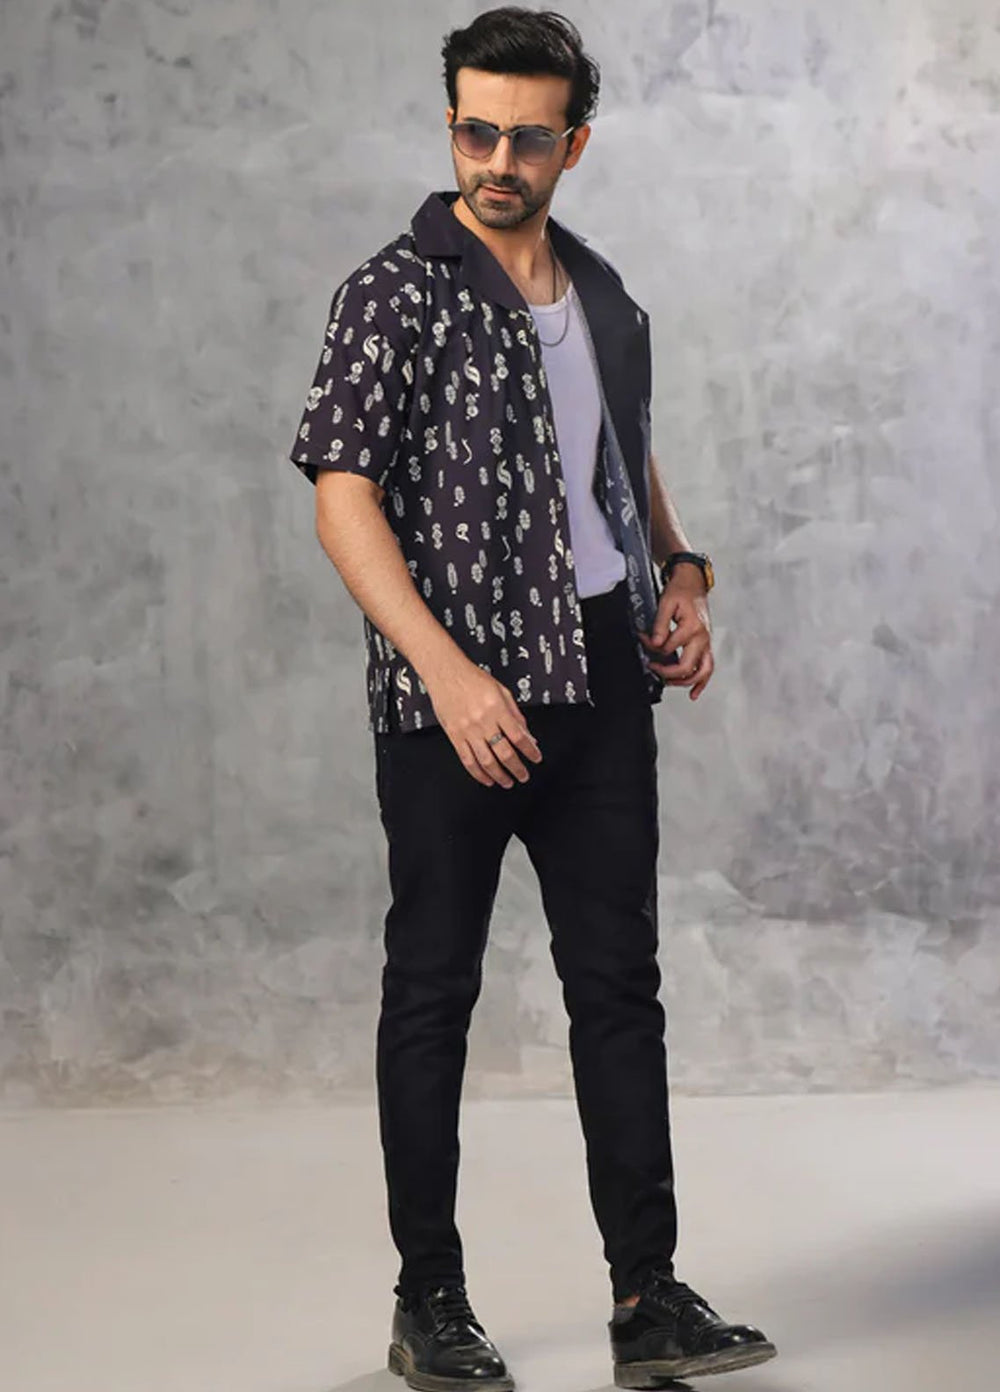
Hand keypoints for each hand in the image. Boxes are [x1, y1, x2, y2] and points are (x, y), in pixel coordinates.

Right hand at [425, 658, 543, 786]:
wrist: (445, 673)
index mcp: (497, 709)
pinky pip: (467, 760)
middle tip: (523, 776)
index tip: (536, 758)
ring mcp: (467, 730)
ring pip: (486, 761)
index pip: (518, 736)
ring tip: (507, 782)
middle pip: (504, 752)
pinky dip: (478, 773)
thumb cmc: (473, 679)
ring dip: (499, 775)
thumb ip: (516, 714)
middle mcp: (482, 721)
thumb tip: (528, 735)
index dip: (529, 750)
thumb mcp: (502, 691)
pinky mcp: (454, 736)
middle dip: (517, 768)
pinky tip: (486, 779)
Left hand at [639, 570, 714, 700]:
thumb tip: (654, 643)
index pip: (667, 647)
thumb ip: (659, 625)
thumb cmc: (681, 590)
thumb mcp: (666, 603)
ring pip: (701, 671)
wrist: (693, 582)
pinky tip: (693, 693)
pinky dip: (702, 682)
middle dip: (666, 671)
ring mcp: (706, 643)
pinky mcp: (707, 644)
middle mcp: (702, 638)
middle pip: (686, 666)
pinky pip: (708, 667)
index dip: (651, 646)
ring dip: (685, 682)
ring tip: (669, 684)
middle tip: (652, 667)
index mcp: (691, 627)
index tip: (643, 639)